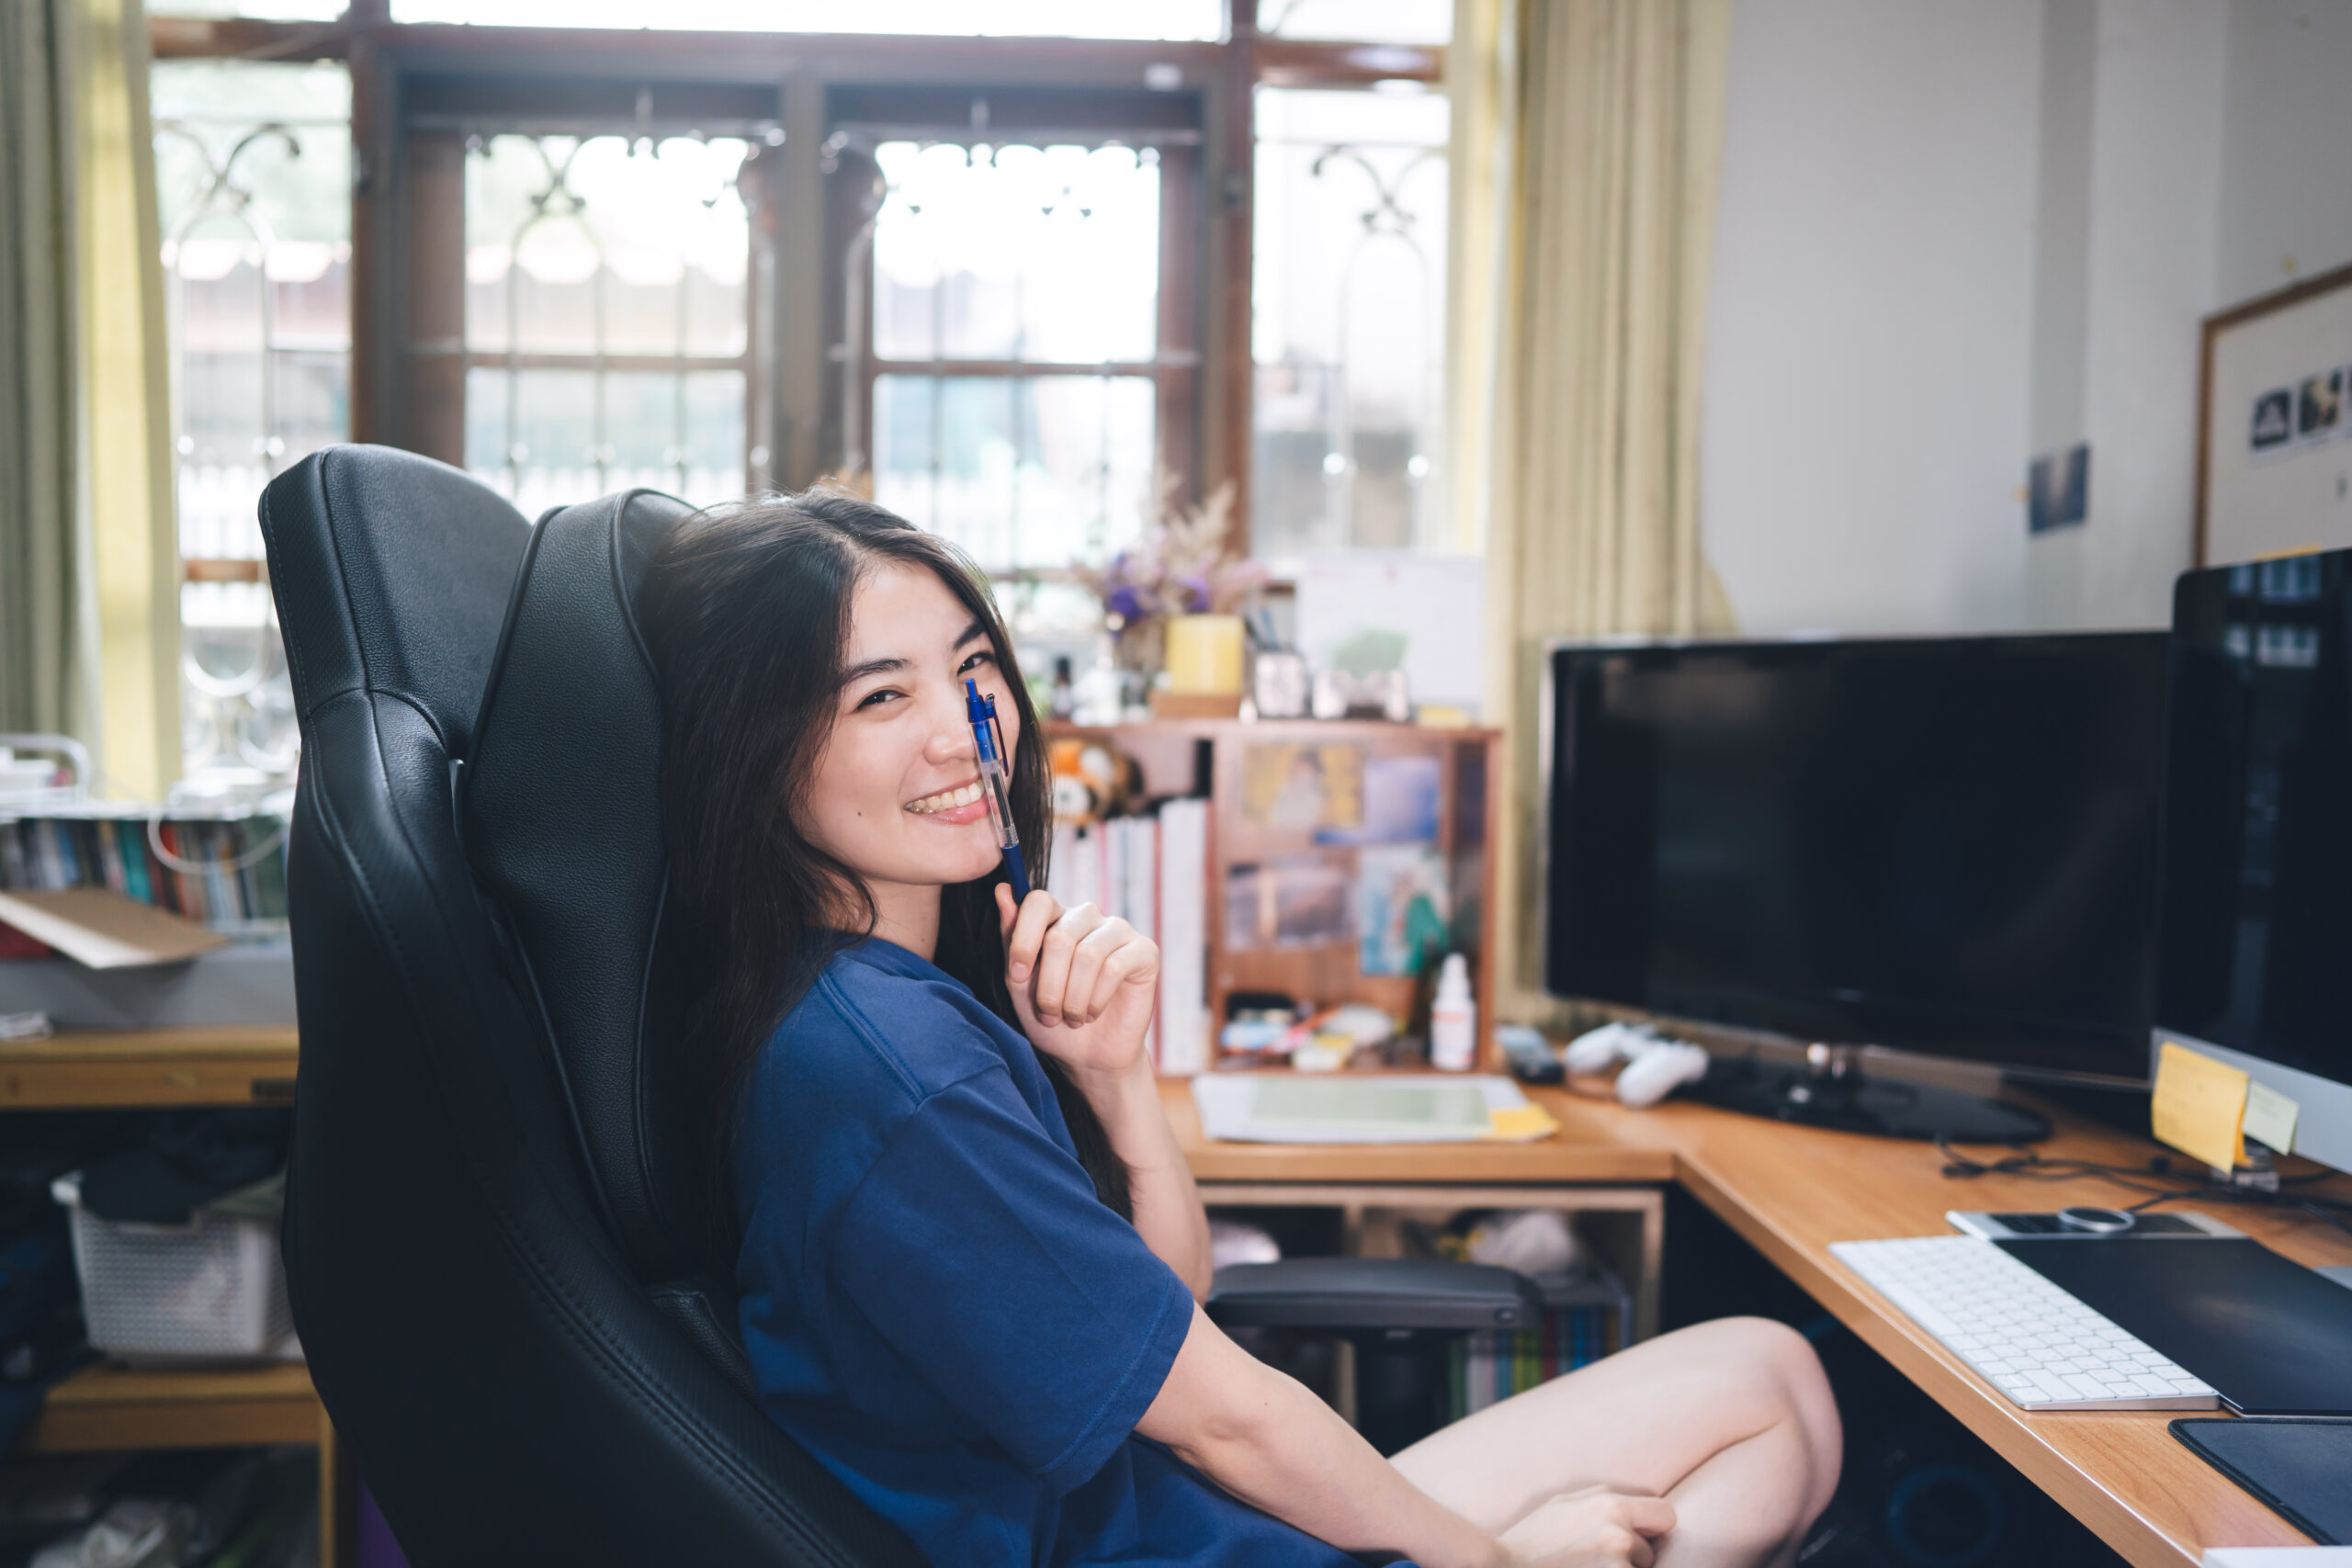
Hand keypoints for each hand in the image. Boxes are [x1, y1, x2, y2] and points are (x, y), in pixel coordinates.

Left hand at [995, 885, 1159, 1078]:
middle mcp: (1087, 917)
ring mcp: (1118, 931)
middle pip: (1060, 936)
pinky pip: (1114, 967)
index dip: (1024, 939)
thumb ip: (1010, 940)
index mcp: (1055, 918)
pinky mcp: (1144, 951)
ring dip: (1073, 997)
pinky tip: (1093, 1013)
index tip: (1018, 976)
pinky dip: (1097, 999)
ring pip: (1088, 954)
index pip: (1038, 901)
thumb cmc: (1052, 1018)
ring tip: (1072, 1018)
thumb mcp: (1021, 985)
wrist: (1088, 1056)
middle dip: (1050, 985)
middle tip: (1049, 1014)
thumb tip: (1002, 890)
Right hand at [1495, 1488, 1675, 1567]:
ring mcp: (1616, 1564)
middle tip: (1595, 1560)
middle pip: (1650, 1552)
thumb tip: (1633, 1501)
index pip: (1666, 1515)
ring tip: (1585, 1567)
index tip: (1638, 1538)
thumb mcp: (1562, 1505)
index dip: (1652, 1529)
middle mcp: (1618, 1533)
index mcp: (1610, 1505)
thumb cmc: (1530, 1541)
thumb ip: (1601, 1498)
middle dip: (1632, 1558)